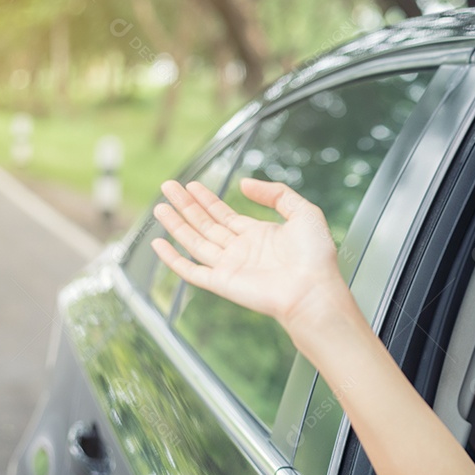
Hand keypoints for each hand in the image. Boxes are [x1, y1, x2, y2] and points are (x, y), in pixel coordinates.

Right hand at [151, 178, 345, 330]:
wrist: (313, 290)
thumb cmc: (316, 257)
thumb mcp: (303, 212)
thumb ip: (276, 193)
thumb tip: (246, 184)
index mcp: (259, 235)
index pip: (225, 214)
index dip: (207, 199)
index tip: (192, 184)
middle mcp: (242, 251)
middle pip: (206, 224)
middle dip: (186, 205)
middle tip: (169, 186)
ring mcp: (230, 267)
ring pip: (195, 242)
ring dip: (176, 224)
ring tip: (160, 206)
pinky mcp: (222, 283)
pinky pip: (190, 271)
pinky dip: (173, 259)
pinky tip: (158, 244)